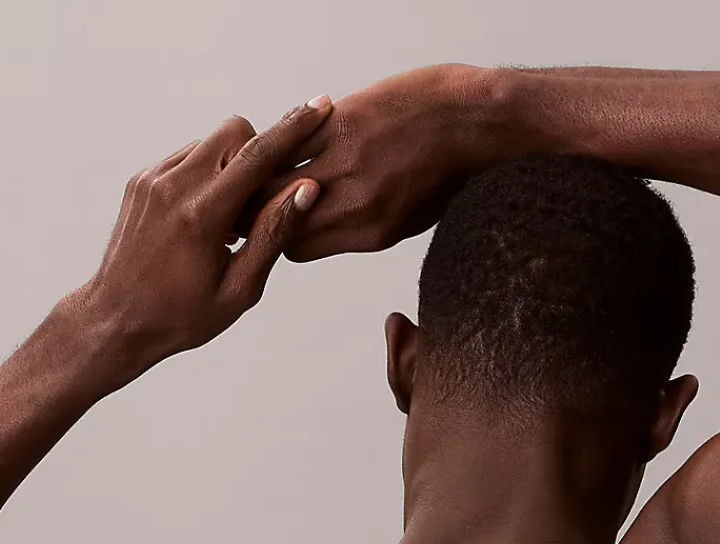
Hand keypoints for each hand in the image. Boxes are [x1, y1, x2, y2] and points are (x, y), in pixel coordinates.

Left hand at [70, 102, 332, 374]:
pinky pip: (184, 159)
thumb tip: (305, 190)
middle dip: (256, 152)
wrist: (117, 319)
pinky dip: (204, 178)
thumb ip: (273, 234)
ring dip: (229, 169)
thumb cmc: (182, 315)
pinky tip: (202, 220)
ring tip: (227, 221)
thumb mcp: (239, 290)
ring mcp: (152, 179)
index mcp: (202, 216)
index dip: (293, 129)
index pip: (257, 156)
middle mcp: (173, 187)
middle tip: (258, 201)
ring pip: (208, 144)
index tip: (319, 107)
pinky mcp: (141, 181)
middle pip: (233, 132)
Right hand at [245, 64, 501, 262]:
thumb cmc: (449, 169)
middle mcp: (353, 203)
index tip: (274, 222)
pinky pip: (292, 138)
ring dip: (260, 173)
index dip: (279, 235)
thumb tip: (333, 223)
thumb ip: (366, 225)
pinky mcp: (342, 122)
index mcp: (369, 232)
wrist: (474, 120)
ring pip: (273, 177)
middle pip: (275, 218)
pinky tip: (284, 133)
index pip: (297, 246)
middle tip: (246, 197)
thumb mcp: (411, 217)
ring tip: (254, 166)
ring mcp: (345, 161)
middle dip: (256, 210)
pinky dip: (282, 138)